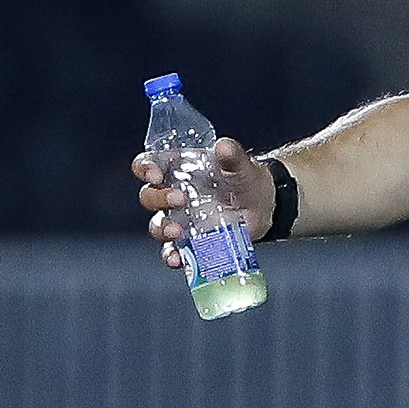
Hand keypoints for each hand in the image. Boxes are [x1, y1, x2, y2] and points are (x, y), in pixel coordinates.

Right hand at [136, 136, 275, 269]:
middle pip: (149, 196)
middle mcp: (171, 193)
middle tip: (180, 199)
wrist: (264, 205)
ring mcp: (179, 219)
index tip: (155, 174)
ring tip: (176, 231)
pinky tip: (177, 260)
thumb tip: (223, 147)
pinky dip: (172, 256)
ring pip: (157, 224)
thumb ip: (232, 156)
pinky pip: (173, 250)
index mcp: (176, 169)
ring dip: (162, 229)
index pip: (148, 164)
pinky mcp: (190, 241)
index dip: (145, 168)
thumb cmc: (245, 178)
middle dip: (158, 198)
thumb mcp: (240, 165)